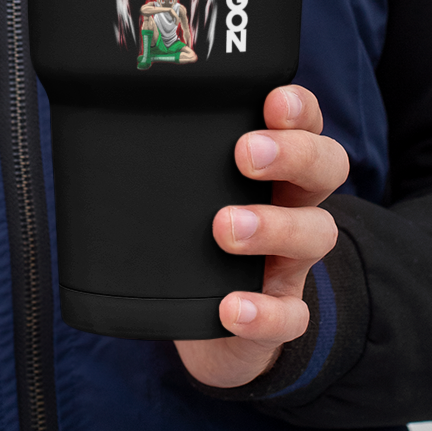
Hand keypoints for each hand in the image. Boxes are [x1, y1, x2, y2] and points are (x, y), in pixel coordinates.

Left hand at [176, 85, 345, 391]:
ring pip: (317, 234)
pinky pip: (291, 316)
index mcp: (275, 167)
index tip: (271, 101)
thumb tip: (104, 121)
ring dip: (275, 227)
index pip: (304, 123)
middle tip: (245, 155)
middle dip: (293, 154)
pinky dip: (263, 313)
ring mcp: (293, 263)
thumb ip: (171, 158)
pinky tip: (231, 307)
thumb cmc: (195, 240)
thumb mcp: (189, 191)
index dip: (299, 108)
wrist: (211, 329)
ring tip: (226, 228)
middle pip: (327, 166)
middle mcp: (294, 206)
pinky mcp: (282, 317)